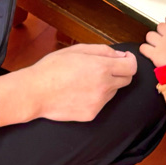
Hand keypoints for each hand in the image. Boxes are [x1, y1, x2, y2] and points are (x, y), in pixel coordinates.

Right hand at [0, 44, 137, 126]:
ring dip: (106, 85)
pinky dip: (95, 97)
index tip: (125, 59)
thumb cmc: (52, 69)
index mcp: (102, 68)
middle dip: (120, 72)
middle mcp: (104, 87)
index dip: (130, 61)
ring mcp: (98, 103)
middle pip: (126, 81)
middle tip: (105, 68)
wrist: (34, 92)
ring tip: (85, 80)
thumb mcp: (78, 50)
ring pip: (113, 92)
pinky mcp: (91, 114)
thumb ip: (103, 51)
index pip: (131, 67)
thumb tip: (120, 55)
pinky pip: (101, 103)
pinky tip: (79, 92)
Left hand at [141, 14, 165, 66]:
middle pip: (159, 26)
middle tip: (165, 39)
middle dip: (161, 32)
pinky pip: (143, 47)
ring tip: (157, 45)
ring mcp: (161, 44)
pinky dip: (144, 49)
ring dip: (152, 40)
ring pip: (150, 35)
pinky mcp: (154, 54)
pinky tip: (149, 52)